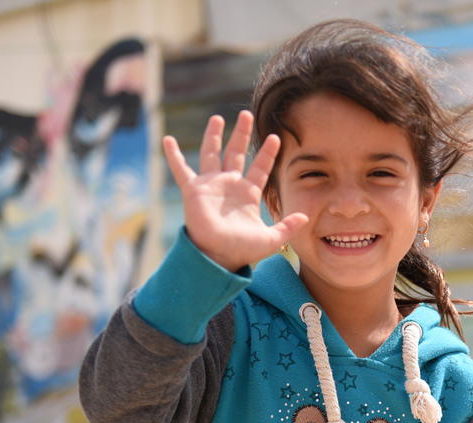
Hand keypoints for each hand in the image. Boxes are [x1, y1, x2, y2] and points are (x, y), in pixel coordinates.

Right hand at [162, 110, 308, 270]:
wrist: (219, 257)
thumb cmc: (243, 250)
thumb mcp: (272, 239)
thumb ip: (288, 227)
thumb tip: (305, 217)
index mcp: (248, 194)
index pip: (260, 168)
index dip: (267, 153)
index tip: (276, 138)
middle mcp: (230, 186)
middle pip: (236, 153)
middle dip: (241, 134)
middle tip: (245, 114)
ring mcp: (211, 186)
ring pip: (212, 154)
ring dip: (214, 135)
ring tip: (218, 117)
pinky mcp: (193, 190)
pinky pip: (180, 169)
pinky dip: (173, 155)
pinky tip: (167, 139)